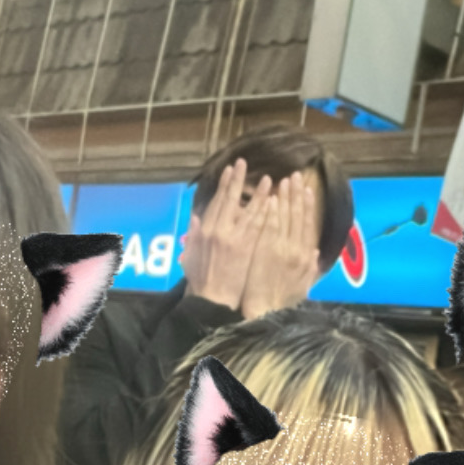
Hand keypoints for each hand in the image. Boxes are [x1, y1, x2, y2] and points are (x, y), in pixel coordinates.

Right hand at [180, 157, 271, 309]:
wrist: (212, 300)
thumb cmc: (200, 282)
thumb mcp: (190, 256)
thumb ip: (193, 235)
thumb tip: (195, 218)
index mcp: (204, 231)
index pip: (216, 202)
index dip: (224, 185)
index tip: (231, 170)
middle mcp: (218, 230)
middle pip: (230, 200)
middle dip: (237, 180)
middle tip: (244, 163)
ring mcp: (234, 238)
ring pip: (248, 210)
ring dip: (259, 193)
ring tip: (269, 180)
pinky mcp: (247, 248)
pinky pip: (259, 225)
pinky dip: (266, 212)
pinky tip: (274, 201)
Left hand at [240, 170, 320, 319]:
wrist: (266, 313)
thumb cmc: (281, 303)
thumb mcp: (302, 287)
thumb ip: (309, 268)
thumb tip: (314, 254)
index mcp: (306, 258)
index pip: (308, 226)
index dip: (307, 207)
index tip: (306, 191)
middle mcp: (297, 251)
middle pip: (298, 217)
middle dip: (297, 195)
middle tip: (295, 176)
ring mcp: (281, 249)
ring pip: (285, 217)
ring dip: (285, 197)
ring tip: (284, 180)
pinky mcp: (266, 251)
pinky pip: (270, 226)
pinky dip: (272, 211)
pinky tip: (271, 197)